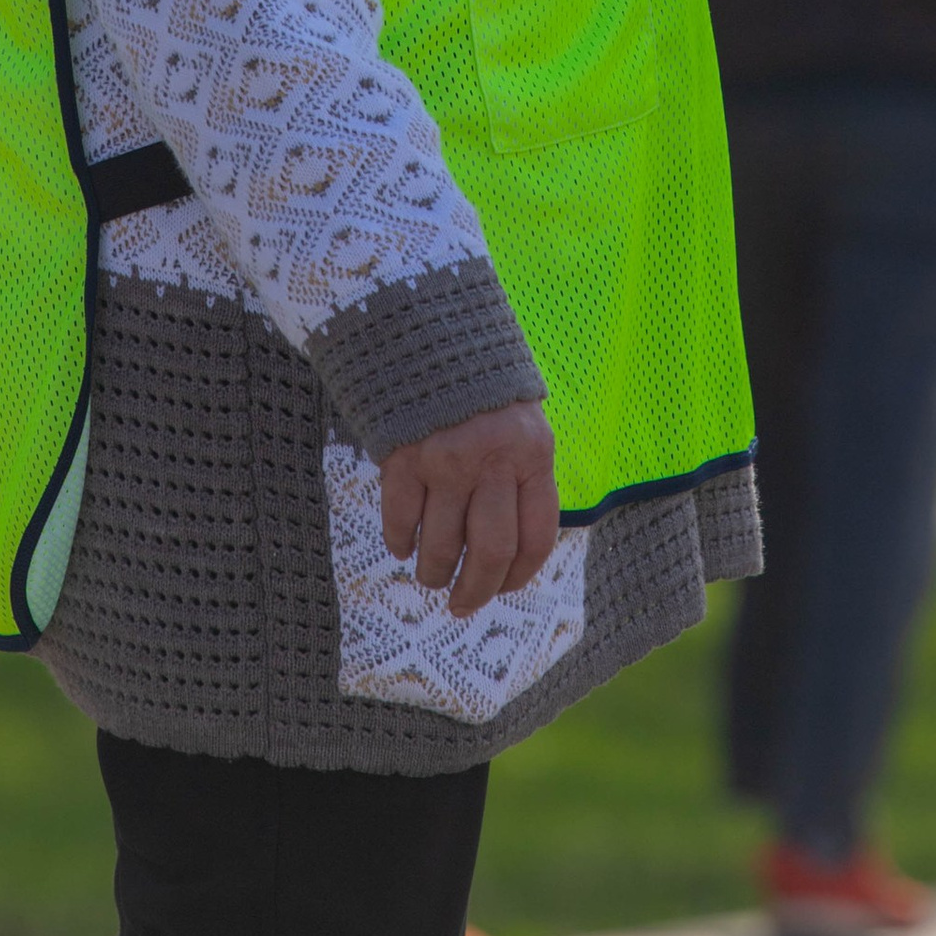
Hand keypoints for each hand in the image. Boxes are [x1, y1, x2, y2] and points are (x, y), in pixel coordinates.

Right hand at [378, 401, 560, 618]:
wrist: (428, 328)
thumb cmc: (481, 384)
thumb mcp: (522, 420)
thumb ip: (522, 473)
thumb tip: (512, 544)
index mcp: (532, 454)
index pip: (536, 536)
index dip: (520, 575)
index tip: (503, 588)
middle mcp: (493, 462)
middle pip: (490, 553)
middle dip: (475, 591)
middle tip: (461, 606)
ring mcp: (446, 461)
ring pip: (440, 546)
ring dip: (433, 573)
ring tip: (429, 577)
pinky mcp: (403, 457)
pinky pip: (401, 520)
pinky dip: (399, 542)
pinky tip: (401, 546)